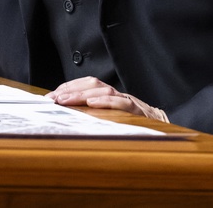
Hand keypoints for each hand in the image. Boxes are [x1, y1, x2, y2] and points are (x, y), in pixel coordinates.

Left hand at [46, 76, 168, 121]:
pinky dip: (106, 102)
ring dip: (82, 94)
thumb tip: (66, 115)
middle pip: (92, 84)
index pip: (85, 84)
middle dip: (70, 89)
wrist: (162, 128)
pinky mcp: (137, 111)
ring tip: (66, 100)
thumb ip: (92, 115)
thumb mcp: (110, 118)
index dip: (67, 88)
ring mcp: (127, 101)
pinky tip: (92, 103)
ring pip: (104, 90)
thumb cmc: (132, 124)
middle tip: (53, 99)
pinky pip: (122, 103)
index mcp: (108, 95)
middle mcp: (117, 94)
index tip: (50, 97)